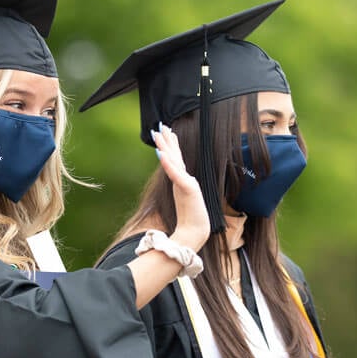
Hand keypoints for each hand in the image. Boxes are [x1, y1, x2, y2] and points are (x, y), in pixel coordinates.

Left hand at [150, 123, 207, 251]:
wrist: (196, 232)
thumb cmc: (190, 219)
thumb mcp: (182, 201)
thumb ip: (179, 189)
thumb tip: (175, 180)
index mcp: (183, 181)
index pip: (176, 159)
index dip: (172, 145)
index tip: (167, 131)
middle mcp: (185, 179)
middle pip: (175, 156)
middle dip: (168, 140)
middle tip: (162, 125)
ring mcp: (187, 183)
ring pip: (175, 160)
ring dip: (167, 145)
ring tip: (160, 132)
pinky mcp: (188, 189)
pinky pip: (175, 174)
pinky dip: (168, 164)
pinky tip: (161, 153)